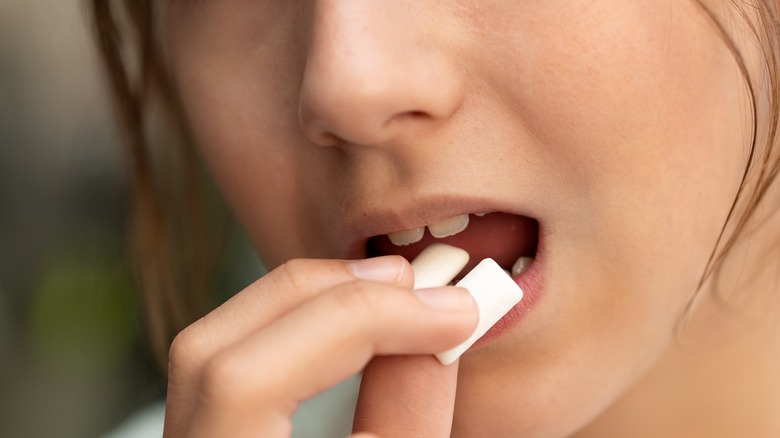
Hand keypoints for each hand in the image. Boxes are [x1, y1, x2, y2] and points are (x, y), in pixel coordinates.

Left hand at [162, 256, 477, 436]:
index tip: (448, 312)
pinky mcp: (197, 426)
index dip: (355, 325)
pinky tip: (346, 319)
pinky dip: (292, 321)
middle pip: (211, 344)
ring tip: (392, 294)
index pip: (245, 382)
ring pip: (212, 338)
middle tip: (419, 284)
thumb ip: (411, 410)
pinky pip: (229, 350)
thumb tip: (438, 322)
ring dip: (308, 298)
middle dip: (326, 295)